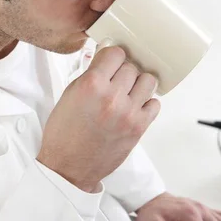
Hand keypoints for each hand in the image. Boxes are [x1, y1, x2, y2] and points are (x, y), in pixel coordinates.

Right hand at [37, 46, 159, 191]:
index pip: (115, 53)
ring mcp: (128, 113)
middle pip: (132, 67)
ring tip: (128, 92)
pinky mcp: (138, 128)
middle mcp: (112, 97)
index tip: (110, 63)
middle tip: (115, 81)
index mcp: (91, 85)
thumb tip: (105, 56)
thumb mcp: (70, 95)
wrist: (69, 167)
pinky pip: (155, 104)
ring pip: (148, 81)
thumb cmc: (65, 133)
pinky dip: (146, 103)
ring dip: (138, 84)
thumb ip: (90, 74)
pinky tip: (134, 107)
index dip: (112, 57)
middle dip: (123, 72)